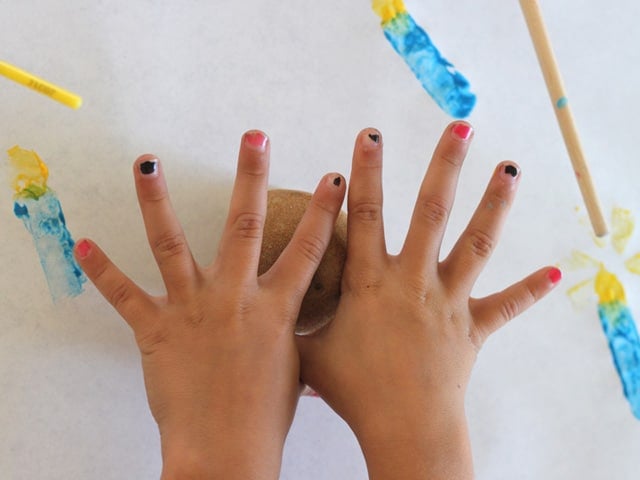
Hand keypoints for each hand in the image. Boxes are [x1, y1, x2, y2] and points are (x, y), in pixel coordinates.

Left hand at [74, 131, 345, 479]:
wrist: (227, 454)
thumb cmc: (265, 417)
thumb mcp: (292, 369)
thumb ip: (291, 334)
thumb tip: (296, 323)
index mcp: (274, 309)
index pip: (307, 250)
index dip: (323, 212)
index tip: (334, 179)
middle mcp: (235, 299)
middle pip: (244, 227)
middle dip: (250, 177)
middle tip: (253, 137)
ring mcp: (193, 311)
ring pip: (172, 244)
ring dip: (157, 201)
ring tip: (148, 163)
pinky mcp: (157, 331)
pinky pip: (124, 295)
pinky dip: (101, 270)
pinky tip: (82, 243)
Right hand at [297, 123, 560, 479]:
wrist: (403, 427)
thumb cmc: (355, 392)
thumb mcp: (311, 354)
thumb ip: (295, 326)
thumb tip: (269, 316)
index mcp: (371, 282)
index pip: (363, 216)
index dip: (364, 174)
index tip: (369, 136)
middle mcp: (412, 280)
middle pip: (431, 212)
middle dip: (443, 166)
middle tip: (458, 128)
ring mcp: (447, 300)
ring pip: (475, 243)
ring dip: (493, 204)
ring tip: (508, 168)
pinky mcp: (472, 326)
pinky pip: (504, 305)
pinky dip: (528, 291)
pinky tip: (553, 273)